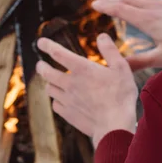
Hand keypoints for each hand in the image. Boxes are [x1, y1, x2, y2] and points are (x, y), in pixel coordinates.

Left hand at [37, 33, 137, 148]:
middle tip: (40, 64)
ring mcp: (67, 100)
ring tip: (52, 81)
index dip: (48, 45)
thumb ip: (110, 50)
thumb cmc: (120, 95)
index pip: (58, 53)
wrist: (114, 126)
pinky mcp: (68, 114)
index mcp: (82, 69)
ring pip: (50, 89)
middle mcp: (70, 83)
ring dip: (50, 83)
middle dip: (42, 67)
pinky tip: (62, 100)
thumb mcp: (121, 68)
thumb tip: (101, 36)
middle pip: (46, 73)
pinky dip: (57, 100)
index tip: (40, 42)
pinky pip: (56, 105)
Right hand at [92, 0, 161, 70]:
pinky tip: (138, 2)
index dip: (106, 7)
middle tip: (97, 3)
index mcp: (147, 20)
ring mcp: (161, 4)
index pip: (121, 9)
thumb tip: (120, 66)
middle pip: (126, 1)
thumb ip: (140, 62)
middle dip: (110, 1)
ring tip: (113, 1)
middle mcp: (152, 8)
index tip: (93, 5)